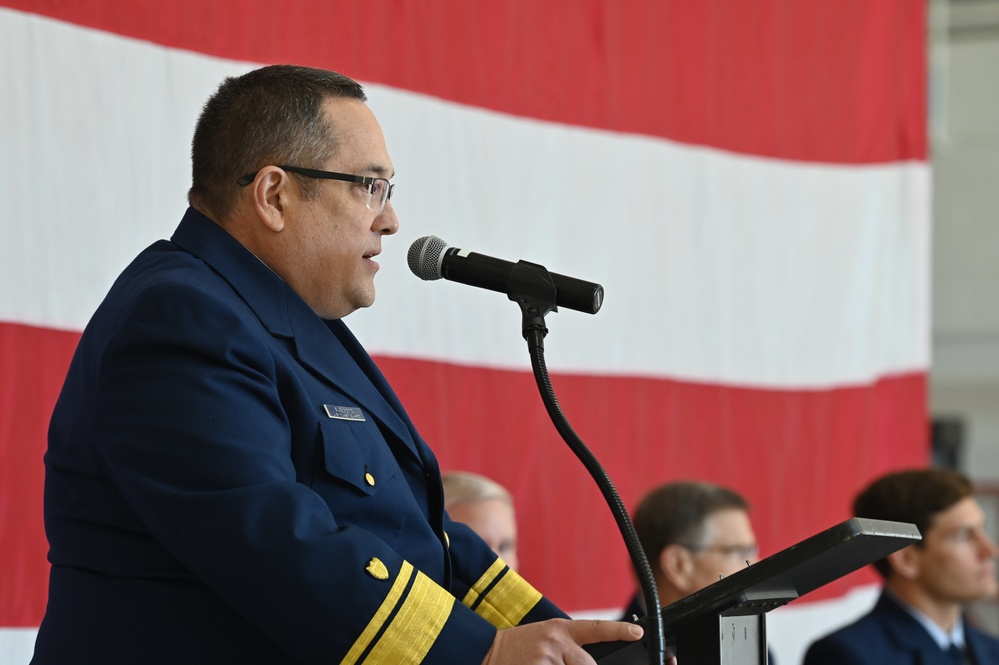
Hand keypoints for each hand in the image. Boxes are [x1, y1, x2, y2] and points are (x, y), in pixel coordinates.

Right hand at [480, 618, 644, 664]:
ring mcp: (546, 658)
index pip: (596, 628)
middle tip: (564, 662)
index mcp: (560, 628)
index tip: (637, 633)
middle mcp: (555, 641)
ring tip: (545, 663)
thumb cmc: (521, 647)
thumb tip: (590, 661)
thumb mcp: (546, 637)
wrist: (488, 651)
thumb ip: (570, 647)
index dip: (619, 630)